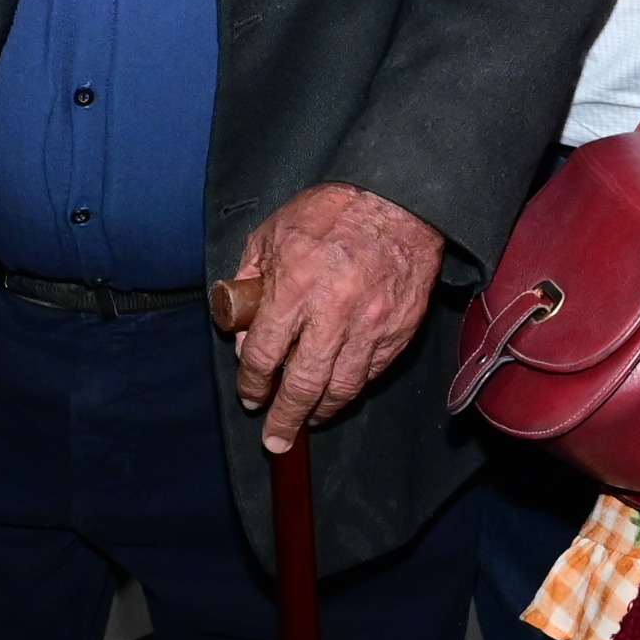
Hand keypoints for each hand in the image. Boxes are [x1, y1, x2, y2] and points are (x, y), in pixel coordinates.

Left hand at [228, 183, 442, 449]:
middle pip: (302, 386)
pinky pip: (373, 373)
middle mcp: (331, 314)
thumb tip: (239, 323)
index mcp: (294, 288)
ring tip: (310, 420)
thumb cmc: (332, 212)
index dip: (252, 383)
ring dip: (322, 411)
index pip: (263, 355)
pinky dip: (354, 387)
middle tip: (276, 438)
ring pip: (342, 388)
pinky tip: (341, 389)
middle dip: (285, 418)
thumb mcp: (273, 232)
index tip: (250, 394)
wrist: (400, 201)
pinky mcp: (398, 330)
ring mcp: (369, 326)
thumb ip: (250, 277)